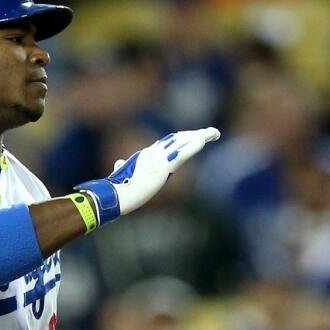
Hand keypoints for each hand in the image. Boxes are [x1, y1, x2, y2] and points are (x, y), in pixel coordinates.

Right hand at [76, 128, 220, 225]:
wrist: (115, 195)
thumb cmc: (117, 189)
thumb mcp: (122, 176)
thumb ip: (122, 168)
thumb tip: (118, 163)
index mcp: (145, 157)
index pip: (167, 144)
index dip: (181, 139)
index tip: (192, 136)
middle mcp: (153, 153)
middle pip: (177, 140)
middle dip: (194, 135)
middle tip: (212, 133)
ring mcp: (158, 158)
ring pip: (182, 143)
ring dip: (199, 137)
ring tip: (214, 133)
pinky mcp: (162, 166)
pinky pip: (181, 154)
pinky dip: (192, 147)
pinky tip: (203, 141)